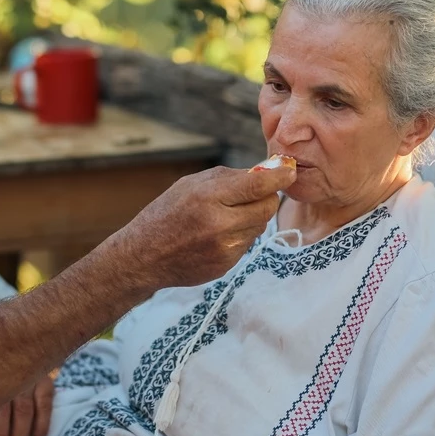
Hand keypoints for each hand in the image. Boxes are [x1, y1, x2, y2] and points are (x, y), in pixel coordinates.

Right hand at [116, 164, 294, 290]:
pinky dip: (239, 236)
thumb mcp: (190, 185)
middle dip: (265, 198)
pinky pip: (247, 244)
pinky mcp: (227, 264)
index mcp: (208, 196)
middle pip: (267, 206)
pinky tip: (217, 236)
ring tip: (224, 217)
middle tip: (251, 195)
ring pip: (259, 226)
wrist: (144, 256)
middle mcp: (219, 223)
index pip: (258, 185)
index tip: (290, 171)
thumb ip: (228, 178)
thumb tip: (266, 172)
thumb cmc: (166, 214)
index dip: (280, 177)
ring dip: (251, 218)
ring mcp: (224, 247)